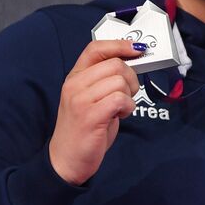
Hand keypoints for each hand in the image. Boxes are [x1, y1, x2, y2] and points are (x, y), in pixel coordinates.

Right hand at [48, 39, 142, 185]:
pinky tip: (119, 116)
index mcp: (75, 77)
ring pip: (120, 81)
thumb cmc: (85, 128)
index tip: (137, 49)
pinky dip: (128, 107)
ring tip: (119, 109)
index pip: (95, 48)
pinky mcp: (90, 116)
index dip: (119, 45)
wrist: (66, 159)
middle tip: (126, 95)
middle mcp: (74, 85)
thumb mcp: (91, 97)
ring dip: (129, 96)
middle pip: (115, 65)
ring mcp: (80, 100)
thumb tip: (132, 61)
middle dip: (131, 78)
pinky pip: (120, 99)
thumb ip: (105, 79)